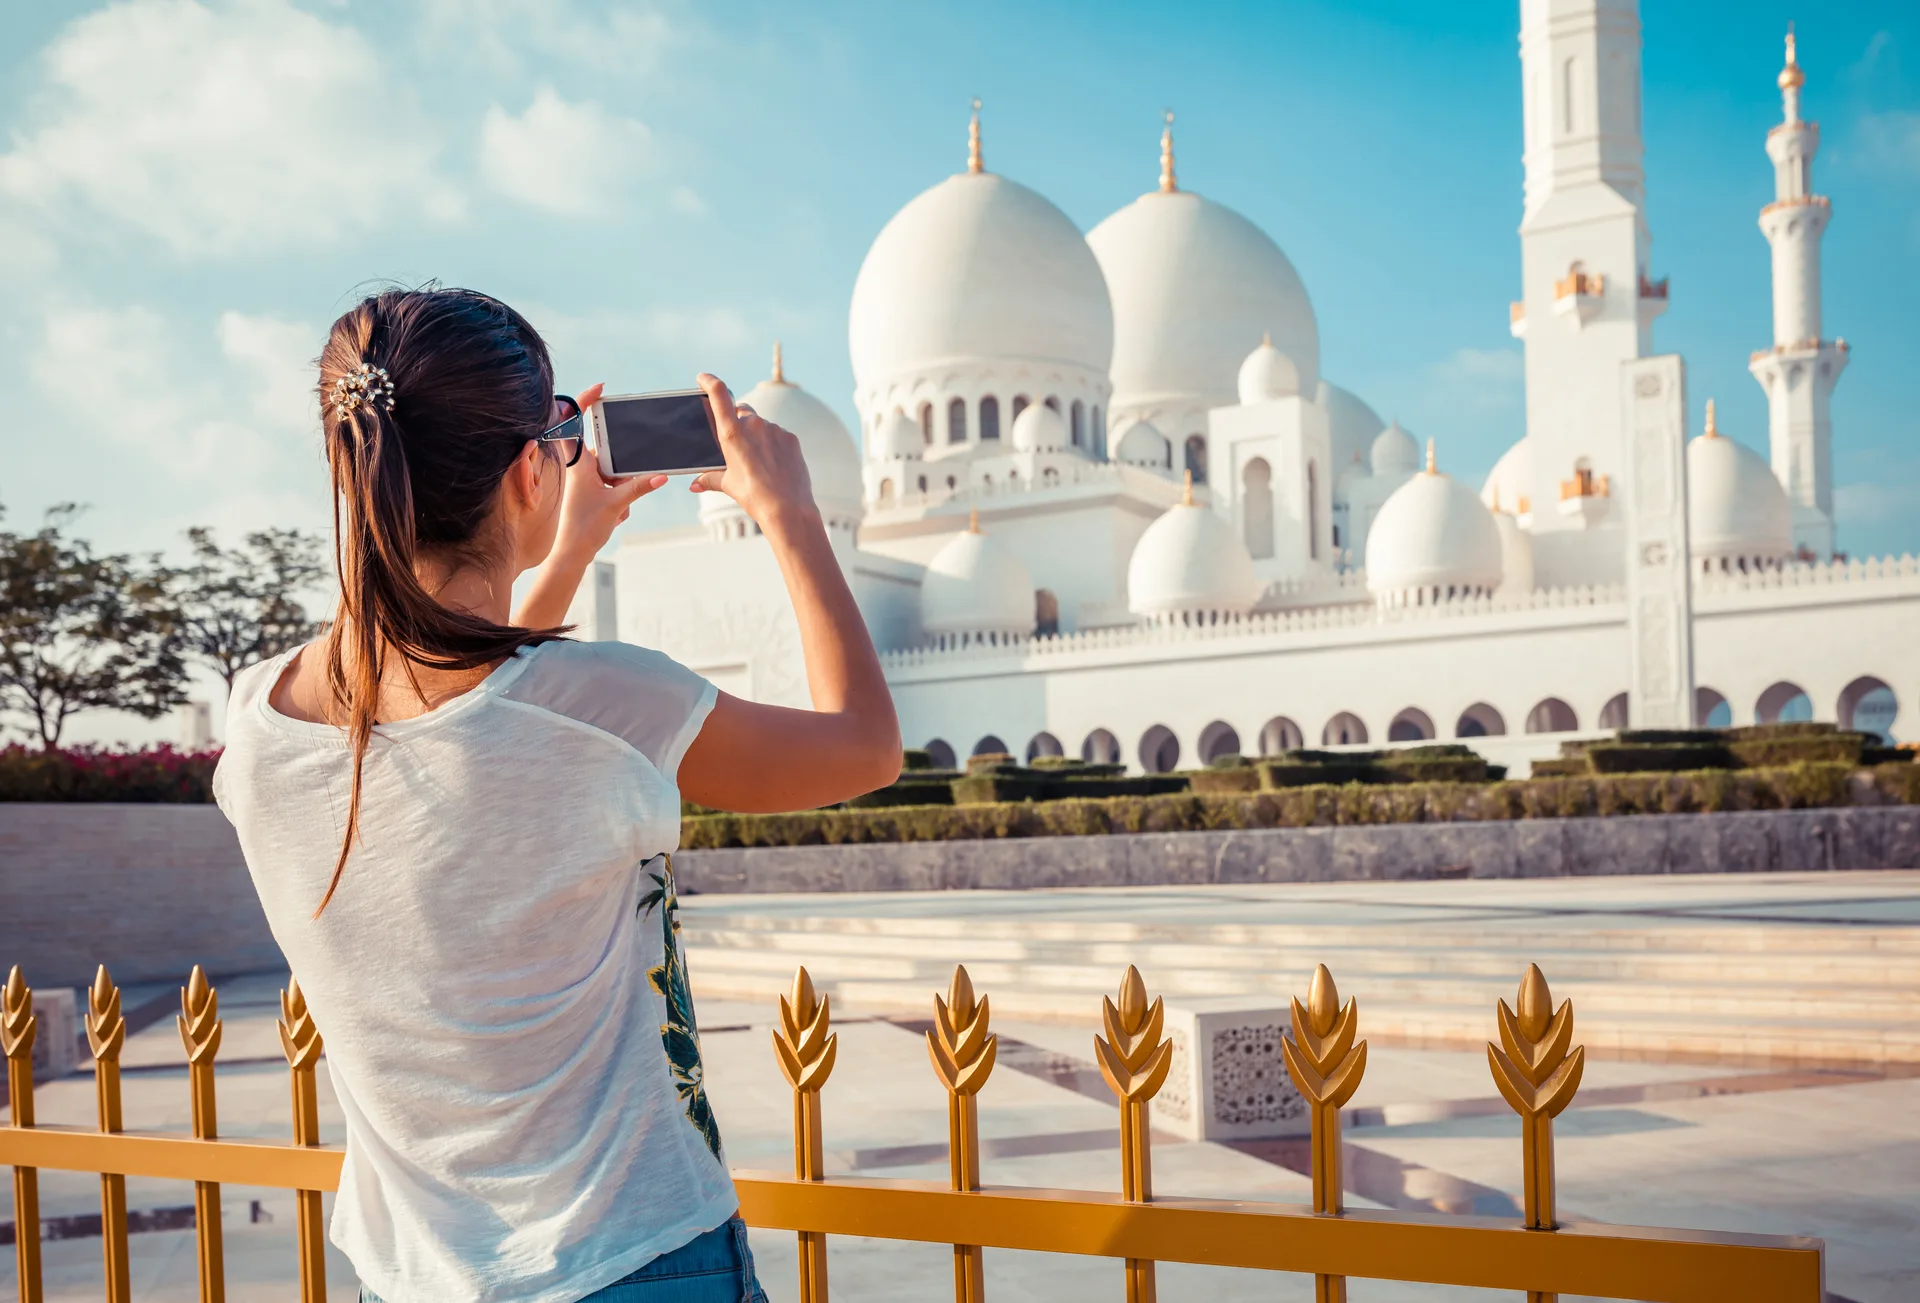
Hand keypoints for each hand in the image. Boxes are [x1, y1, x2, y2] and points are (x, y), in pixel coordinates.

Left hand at [552, 382, 665, 560]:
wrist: (574, 553)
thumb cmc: (584, 528)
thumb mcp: (616, 505)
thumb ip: (639, 487)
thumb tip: (661, 475)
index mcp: (578, 462)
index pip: (574, 422)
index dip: (584, 401)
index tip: (601, 389)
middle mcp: (581, 465)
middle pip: (607, 449)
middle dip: (621, 469)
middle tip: (617, 488)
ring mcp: (587, 477)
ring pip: (614, 469)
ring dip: (622, 486)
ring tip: (615, 507)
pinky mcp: (593, 488)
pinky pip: (615, 483)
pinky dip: (620, 495)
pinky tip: (615, 513)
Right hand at [690, 373, 816, 526]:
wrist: (787, 508)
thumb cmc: (754, 496)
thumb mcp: (728, 485)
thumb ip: (710, 479)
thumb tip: (695, 484)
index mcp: (732, 433)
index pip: (719, 395)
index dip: (709, 381)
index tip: (703, 377)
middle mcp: (754, 425)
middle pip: (741, 411)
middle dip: (737, 420)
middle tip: (737, 441)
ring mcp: (774, 430)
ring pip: (761, 424)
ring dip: (757, 434)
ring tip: (757, 460)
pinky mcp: (790, 438)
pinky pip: (778, 435)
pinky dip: (773, 444)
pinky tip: (774, 463)